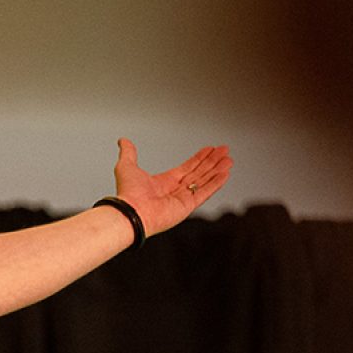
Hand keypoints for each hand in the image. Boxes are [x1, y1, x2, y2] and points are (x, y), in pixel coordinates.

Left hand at [114, 138, 232, 236]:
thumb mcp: (127, 166)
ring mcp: (182, 199)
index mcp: (163, 182)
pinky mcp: (188, 206)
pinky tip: (226, 173)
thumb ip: (128, 153)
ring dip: (217, 170)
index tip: (210, 149)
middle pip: (198, 173)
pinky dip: (216, 183)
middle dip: (212, 162)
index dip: (199, 158)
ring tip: (229, 160)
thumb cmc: (127, 193)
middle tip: (225, 150)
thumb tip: (123, 141)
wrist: (130, 212)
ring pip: (204, 181)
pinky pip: (205, 192)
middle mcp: (174, 191)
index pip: (186, 168)